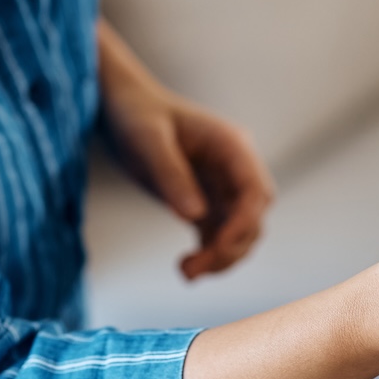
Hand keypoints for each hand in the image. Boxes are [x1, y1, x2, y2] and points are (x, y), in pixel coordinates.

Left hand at [97, 20, 275, 279]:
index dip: (244, 224)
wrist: (122, 107)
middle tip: (193, 269)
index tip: (218, 248)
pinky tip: (185, 266)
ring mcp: (222, 186)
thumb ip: (172, 175)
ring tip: (186, 272)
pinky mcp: (205, 200)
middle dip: (231, 247)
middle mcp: (235, 167)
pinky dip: (209, 255)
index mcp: (232, 146)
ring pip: (240, 232)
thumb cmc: (136, 115)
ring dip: (221, 257)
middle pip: (254, 217)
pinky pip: (219, 235)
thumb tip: (196, 217)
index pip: (256, 192)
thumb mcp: (148, 141)